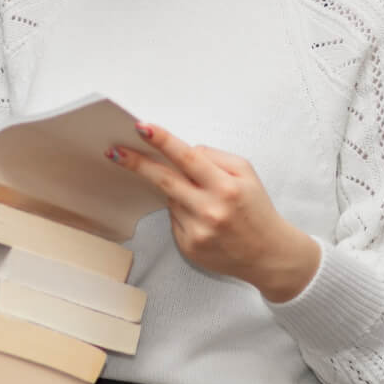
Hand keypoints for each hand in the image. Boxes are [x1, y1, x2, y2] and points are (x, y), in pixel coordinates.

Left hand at [107, 121, 320, 302]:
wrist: (269, 255)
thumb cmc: (256, 209)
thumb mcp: (246, 174)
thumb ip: (214, 157)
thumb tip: (184, 151)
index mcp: (226, 187)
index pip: (188, 158)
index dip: (163, 141)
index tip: (142, 128)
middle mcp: (210, 210)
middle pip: (164, 179)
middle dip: (137, 163)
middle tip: (115, 151)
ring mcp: (197, 231)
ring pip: (171, 198)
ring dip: (176, 191)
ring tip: (202, 199)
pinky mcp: (189, 247)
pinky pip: (174, 219)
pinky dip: (183, 213)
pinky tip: (204, 220)